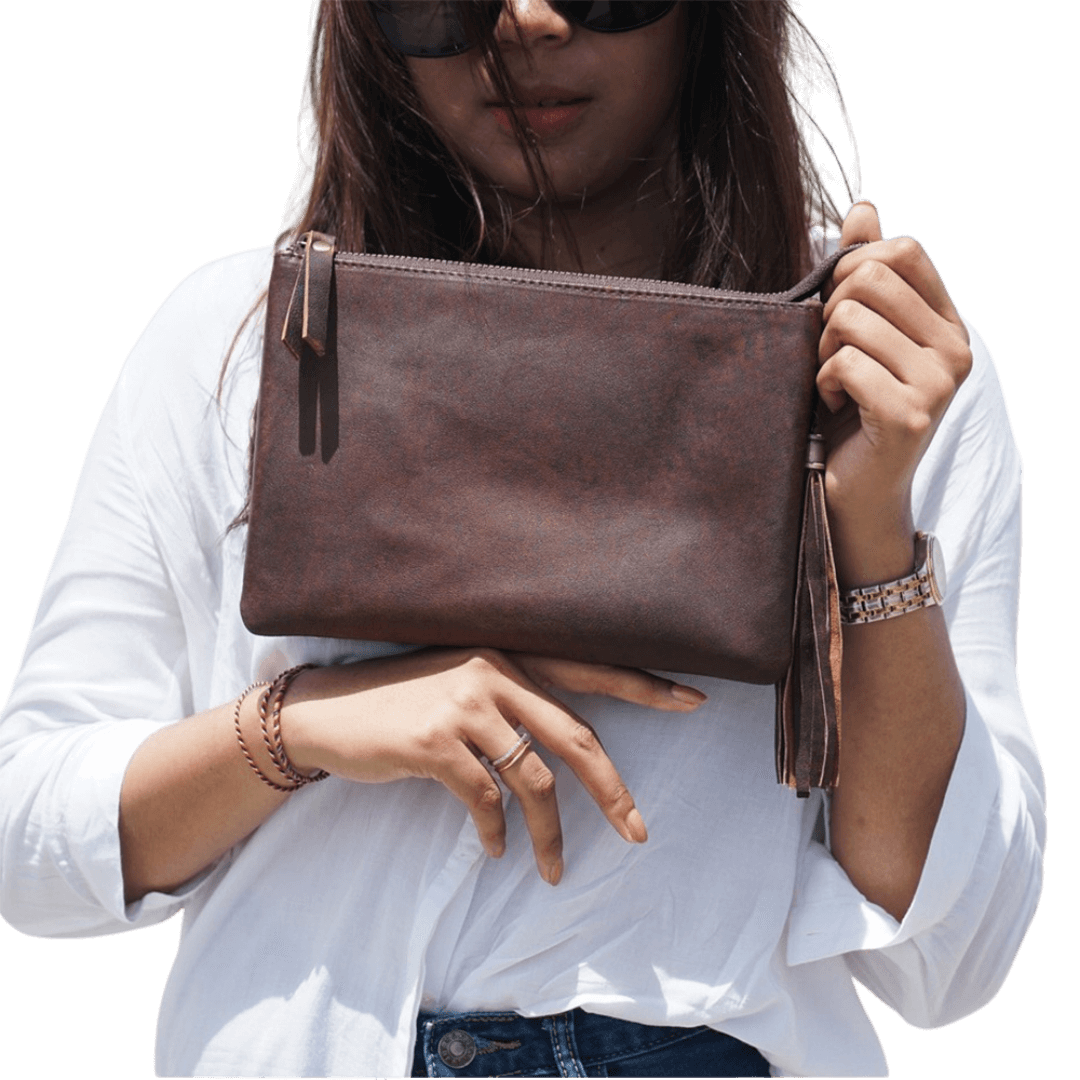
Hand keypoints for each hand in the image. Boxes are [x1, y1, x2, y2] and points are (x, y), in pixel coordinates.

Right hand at [277, 647, 705, 883]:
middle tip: (638, 833)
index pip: (591, 669)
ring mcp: (465, 706)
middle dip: (613, 791)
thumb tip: (563, 755)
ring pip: (534, 780)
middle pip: (576, 736)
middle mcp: (494, 673)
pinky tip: (497, 849)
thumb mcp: (462, 686)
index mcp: (510, 655)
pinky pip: (486, 800)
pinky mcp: (435, 743)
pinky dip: (498, 832)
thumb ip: (512, 705)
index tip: (693, 701)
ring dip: (548, 832)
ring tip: (551, 868)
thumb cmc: (403, 703)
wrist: (328, 710)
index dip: (643, 687)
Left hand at [818, 200, 971, 577]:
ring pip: (851, 318)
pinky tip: (835, 405)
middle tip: (830, 353)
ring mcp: (939, 382)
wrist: (855, 491)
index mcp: (947, 323)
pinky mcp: (911, 414)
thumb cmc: (849, 410)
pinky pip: (845, 363)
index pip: (903, 249)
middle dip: (830, 310)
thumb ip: (863, 272)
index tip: (837, 308)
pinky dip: (823, 383)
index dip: (853, 266)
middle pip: (871, 276)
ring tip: (833, 383)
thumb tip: (862, 208)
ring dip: (822, 351)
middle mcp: (955, 348)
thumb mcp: (857, 335)